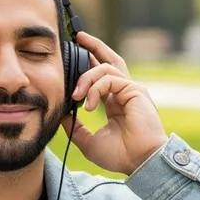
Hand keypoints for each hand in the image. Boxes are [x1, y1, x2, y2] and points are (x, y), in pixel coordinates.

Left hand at [61, 32, 167, 174]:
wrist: (139, 162)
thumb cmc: (120, 155)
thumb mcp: (88, 141)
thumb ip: (75, 127)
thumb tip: (60, 113)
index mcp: (115, 103)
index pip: (101, 77)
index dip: (88, 66)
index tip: (72, 59)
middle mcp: (124, 93)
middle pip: (110, 60)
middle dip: (94, 46)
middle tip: (78, 38)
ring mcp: (131, 89)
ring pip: (105, 69)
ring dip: (86, 79)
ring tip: (76, 96)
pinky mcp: (135, 90)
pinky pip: (110, 79)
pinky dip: (95, 88)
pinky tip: (89, 104)